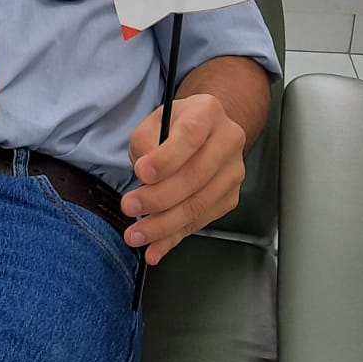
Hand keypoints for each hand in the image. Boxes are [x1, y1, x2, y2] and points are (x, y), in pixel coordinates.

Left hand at [121, 93, 246, 265]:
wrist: (205, 133)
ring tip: (136, 234)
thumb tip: (145, 178)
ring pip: (198, 205)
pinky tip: (155, 248)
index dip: (166, 158)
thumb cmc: (175, 127)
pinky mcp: (230, 198)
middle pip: (195, 176)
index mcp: (207, 113)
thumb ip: (146, 143)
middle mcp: (228, 141)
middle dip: (158, 198)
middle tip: (129, 207)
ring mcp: (233, 172)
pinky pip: (200, 223)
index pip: (190, 136)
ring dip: (163, 226)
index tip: (141, 173)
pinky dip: (174, 238)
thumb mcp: (153, 122)